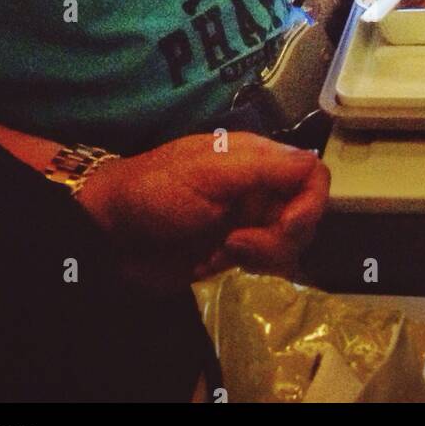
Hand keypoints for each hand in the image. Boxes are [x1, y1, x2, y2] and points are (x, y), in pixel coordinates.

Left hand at [76, 131, 329, 291]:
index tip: (288, 225)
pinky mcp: (235, 253)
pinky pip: (266, 264)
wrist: (110, 233)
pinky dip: (248, 266)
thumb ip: (264, 168)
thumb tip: (314, 164)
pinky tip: (214, 260)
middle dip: (281, 236)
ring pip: (290, 244)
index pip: (312, 175)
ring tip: (224, 250)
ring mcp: (249, 222)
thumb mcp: (209, 171)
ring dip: (264, 254)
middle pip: (306, 215)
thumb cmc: (156, 192)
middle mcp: (260, 188)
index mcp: (257, 158)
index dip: (311, 203)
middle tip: (237, 242)